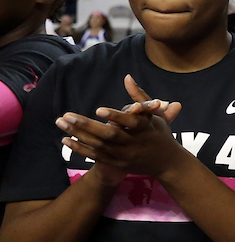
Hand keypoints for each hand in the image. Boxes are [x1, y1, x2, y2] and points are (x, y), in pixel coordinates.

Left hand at [57, 81, 185, 185]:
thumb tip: (127, 77)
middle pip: (109, 135)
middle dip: (86, 125)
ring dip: (78, 134)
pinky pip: (95, 156)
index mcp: (146, 129)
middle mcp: (134, 143)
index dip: (115, 116)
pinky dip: (80, 148)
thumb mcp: (155, 115)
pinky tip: (65, 139)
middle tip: (66, 115)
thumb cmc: (159, 134)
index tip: (98, 109)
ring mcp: (124, 155)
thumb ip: (140, 96)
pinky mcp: (117, 163)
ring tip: (60, 122)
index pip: (131, 122)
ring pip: (98, 145)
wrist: (167, 163)